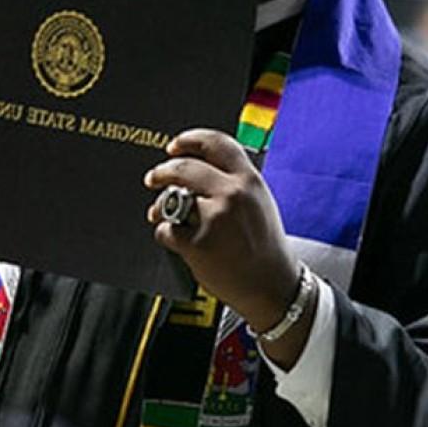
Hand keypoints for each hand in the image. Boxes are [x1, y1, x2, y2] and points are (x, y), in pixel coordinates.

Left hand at [144, 130, 298, 327]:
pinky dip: (167, 235)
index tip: (175, 146)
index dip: (189, 140)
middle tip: (154, 177)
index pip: (215, 143)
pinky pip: (167, 230)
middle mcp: (233, 194)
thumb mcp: (260, 203)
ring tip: (160, 212)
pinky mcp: (198, 243)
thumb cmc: (266, 249)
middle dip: (161, 172)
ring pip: (171, 198)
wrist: (273, 287)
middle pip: (183, 167)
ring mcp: (215, 218)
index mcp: (250, 180)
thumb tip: (199, 170)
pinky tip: (178, 240)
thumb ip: (234, 182)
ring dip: (160, 206)